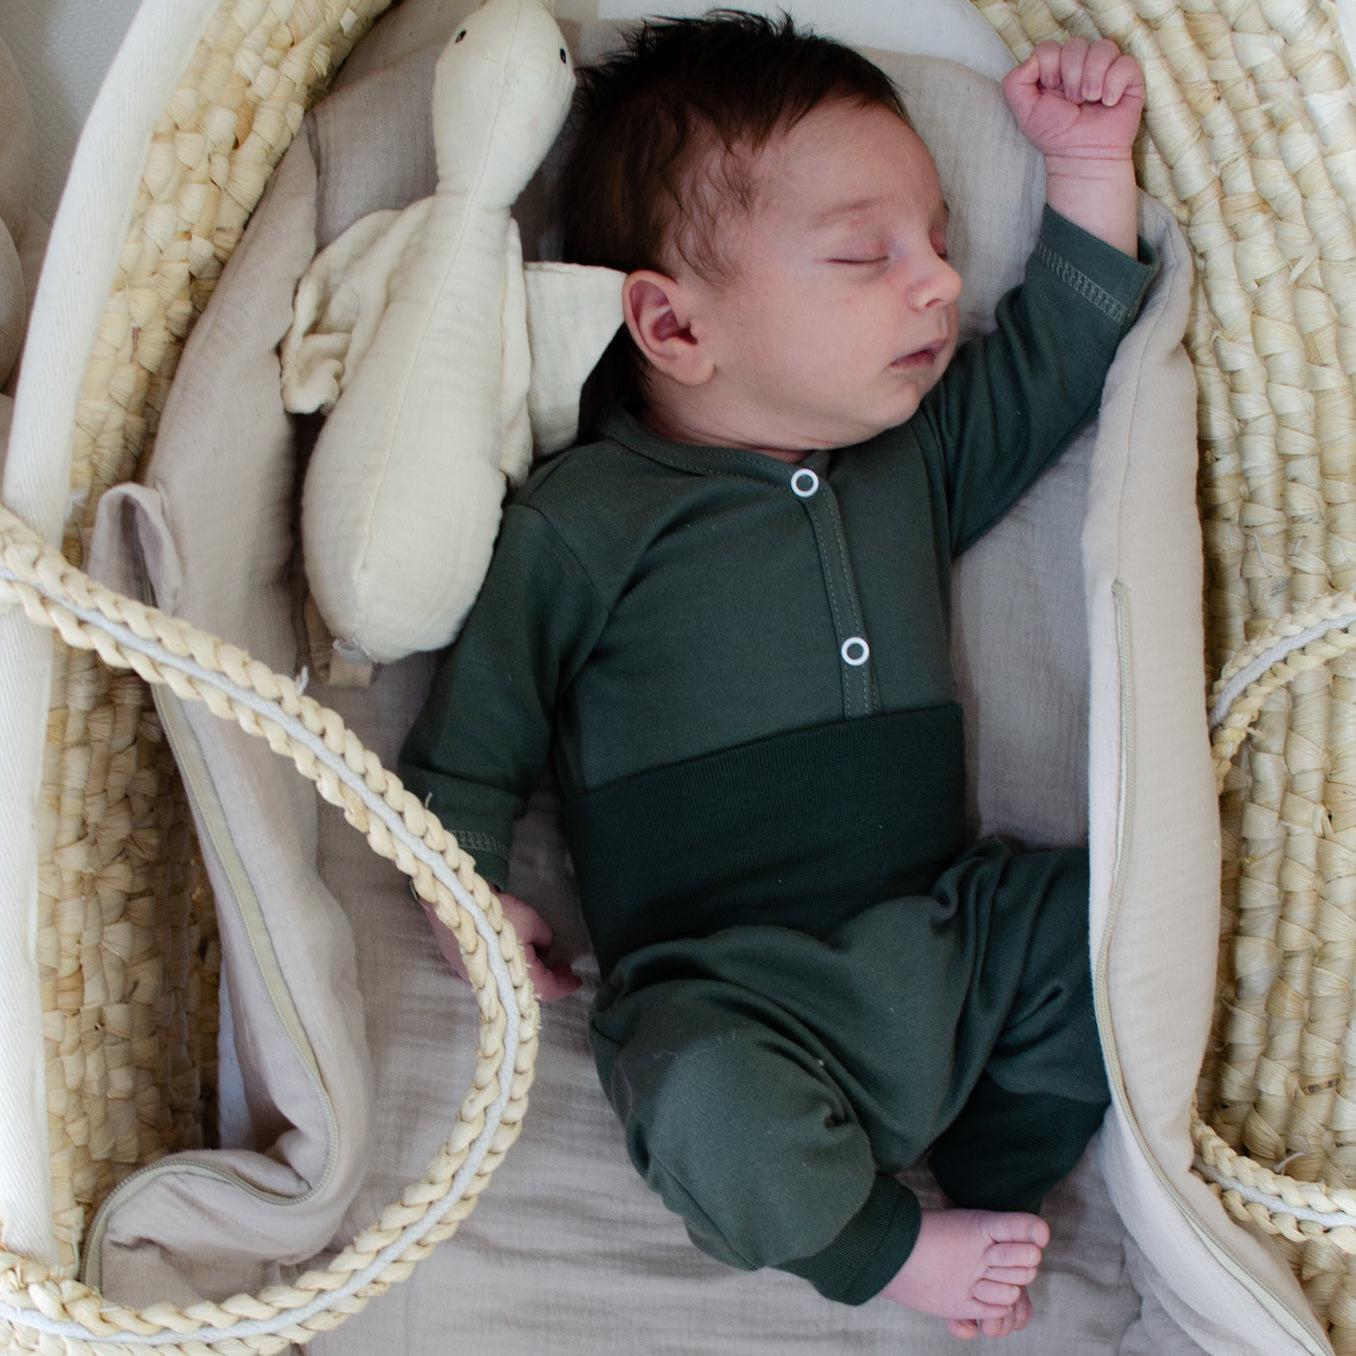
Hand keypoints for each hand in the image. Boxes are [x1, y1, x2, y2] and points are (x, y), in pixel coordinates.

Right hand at [420, 887, 581, 1001]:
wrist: (457, 905)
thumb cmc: (500, 916)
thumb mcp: (533, 923)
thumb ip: (545, 939)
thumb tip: (544, 948)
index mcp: (518, 981)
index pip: (549, 989)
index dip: (565, 984)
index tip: (577, 980)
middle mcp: (496, 987)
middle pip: (527, 990)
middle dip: (548, 978)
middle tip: (562, 966)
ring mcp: (477, 979)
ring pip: (509, 984)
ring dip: (528, 973)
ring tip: (540, 957)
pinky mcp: (464, 968)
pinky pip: (494, 975)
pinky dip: (510, 969)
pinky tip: (516, 956)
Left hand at [1001, 38, 1143, 161]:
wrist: (1082, 155)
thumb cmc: (1055, 135)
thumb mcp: (1024, 111)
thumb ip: (1014, 83)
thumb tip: (1033, 59)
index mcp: (1055, 69)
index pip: (1050, 47)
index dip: (1049, 67)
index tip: (1052, 91)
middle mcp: (1081, 65)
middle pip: (1076, 45)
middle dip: (1072, 76)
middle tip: (1073, 102)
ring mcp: (1105, 69)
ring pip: (1103, 48)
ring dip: (1093, 77)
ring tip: (1090, 101)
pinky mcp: (1128, 78)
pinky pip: (1125, 63)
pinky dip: (1114, 84)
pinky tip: (1108, 103)